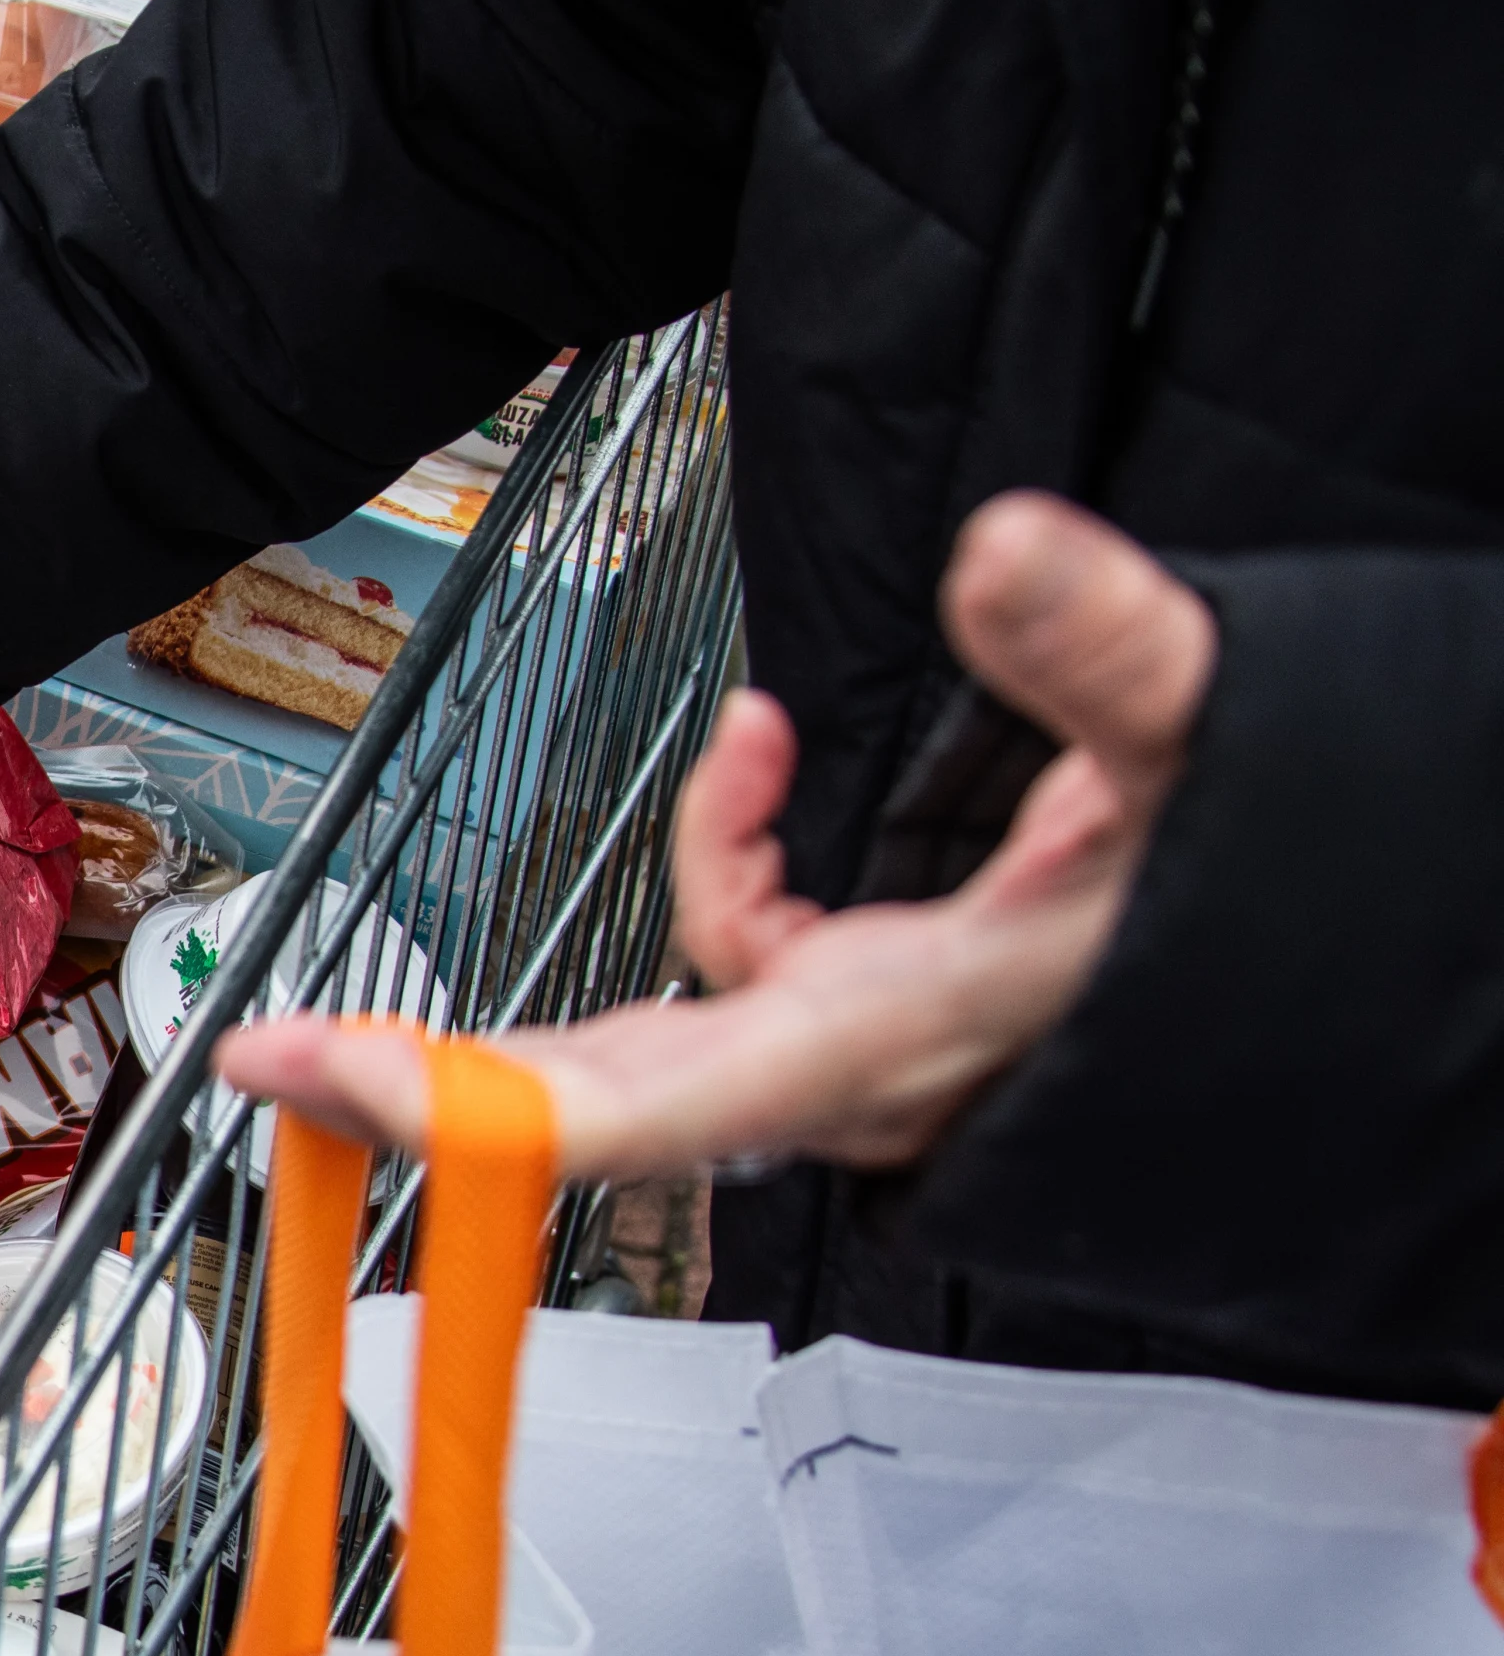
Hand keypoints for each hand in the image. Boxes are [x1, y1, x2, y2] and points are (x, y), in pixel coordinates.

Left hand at [213, 491, 1217, 1179]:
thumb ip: (1103, 654)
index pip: (631, 1104)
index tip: (313, 1076)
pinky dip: (725, 865)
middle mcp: (856, 1073)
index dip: (461, 1105)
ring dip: (584, 956)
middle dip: (438, 1079)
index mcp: (894, 1038)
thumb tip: (1000, 551)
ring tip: (661, 813)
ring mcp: (859, 1053)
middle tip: (281, 1062)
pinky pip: (740, 964)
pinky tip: (760, 754)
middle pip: (598, 1102)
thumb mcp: (1210, 746)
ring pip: (657, 1037)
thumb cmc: (1290, 890)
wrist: (1374, 955)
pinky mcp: (872, 1011)